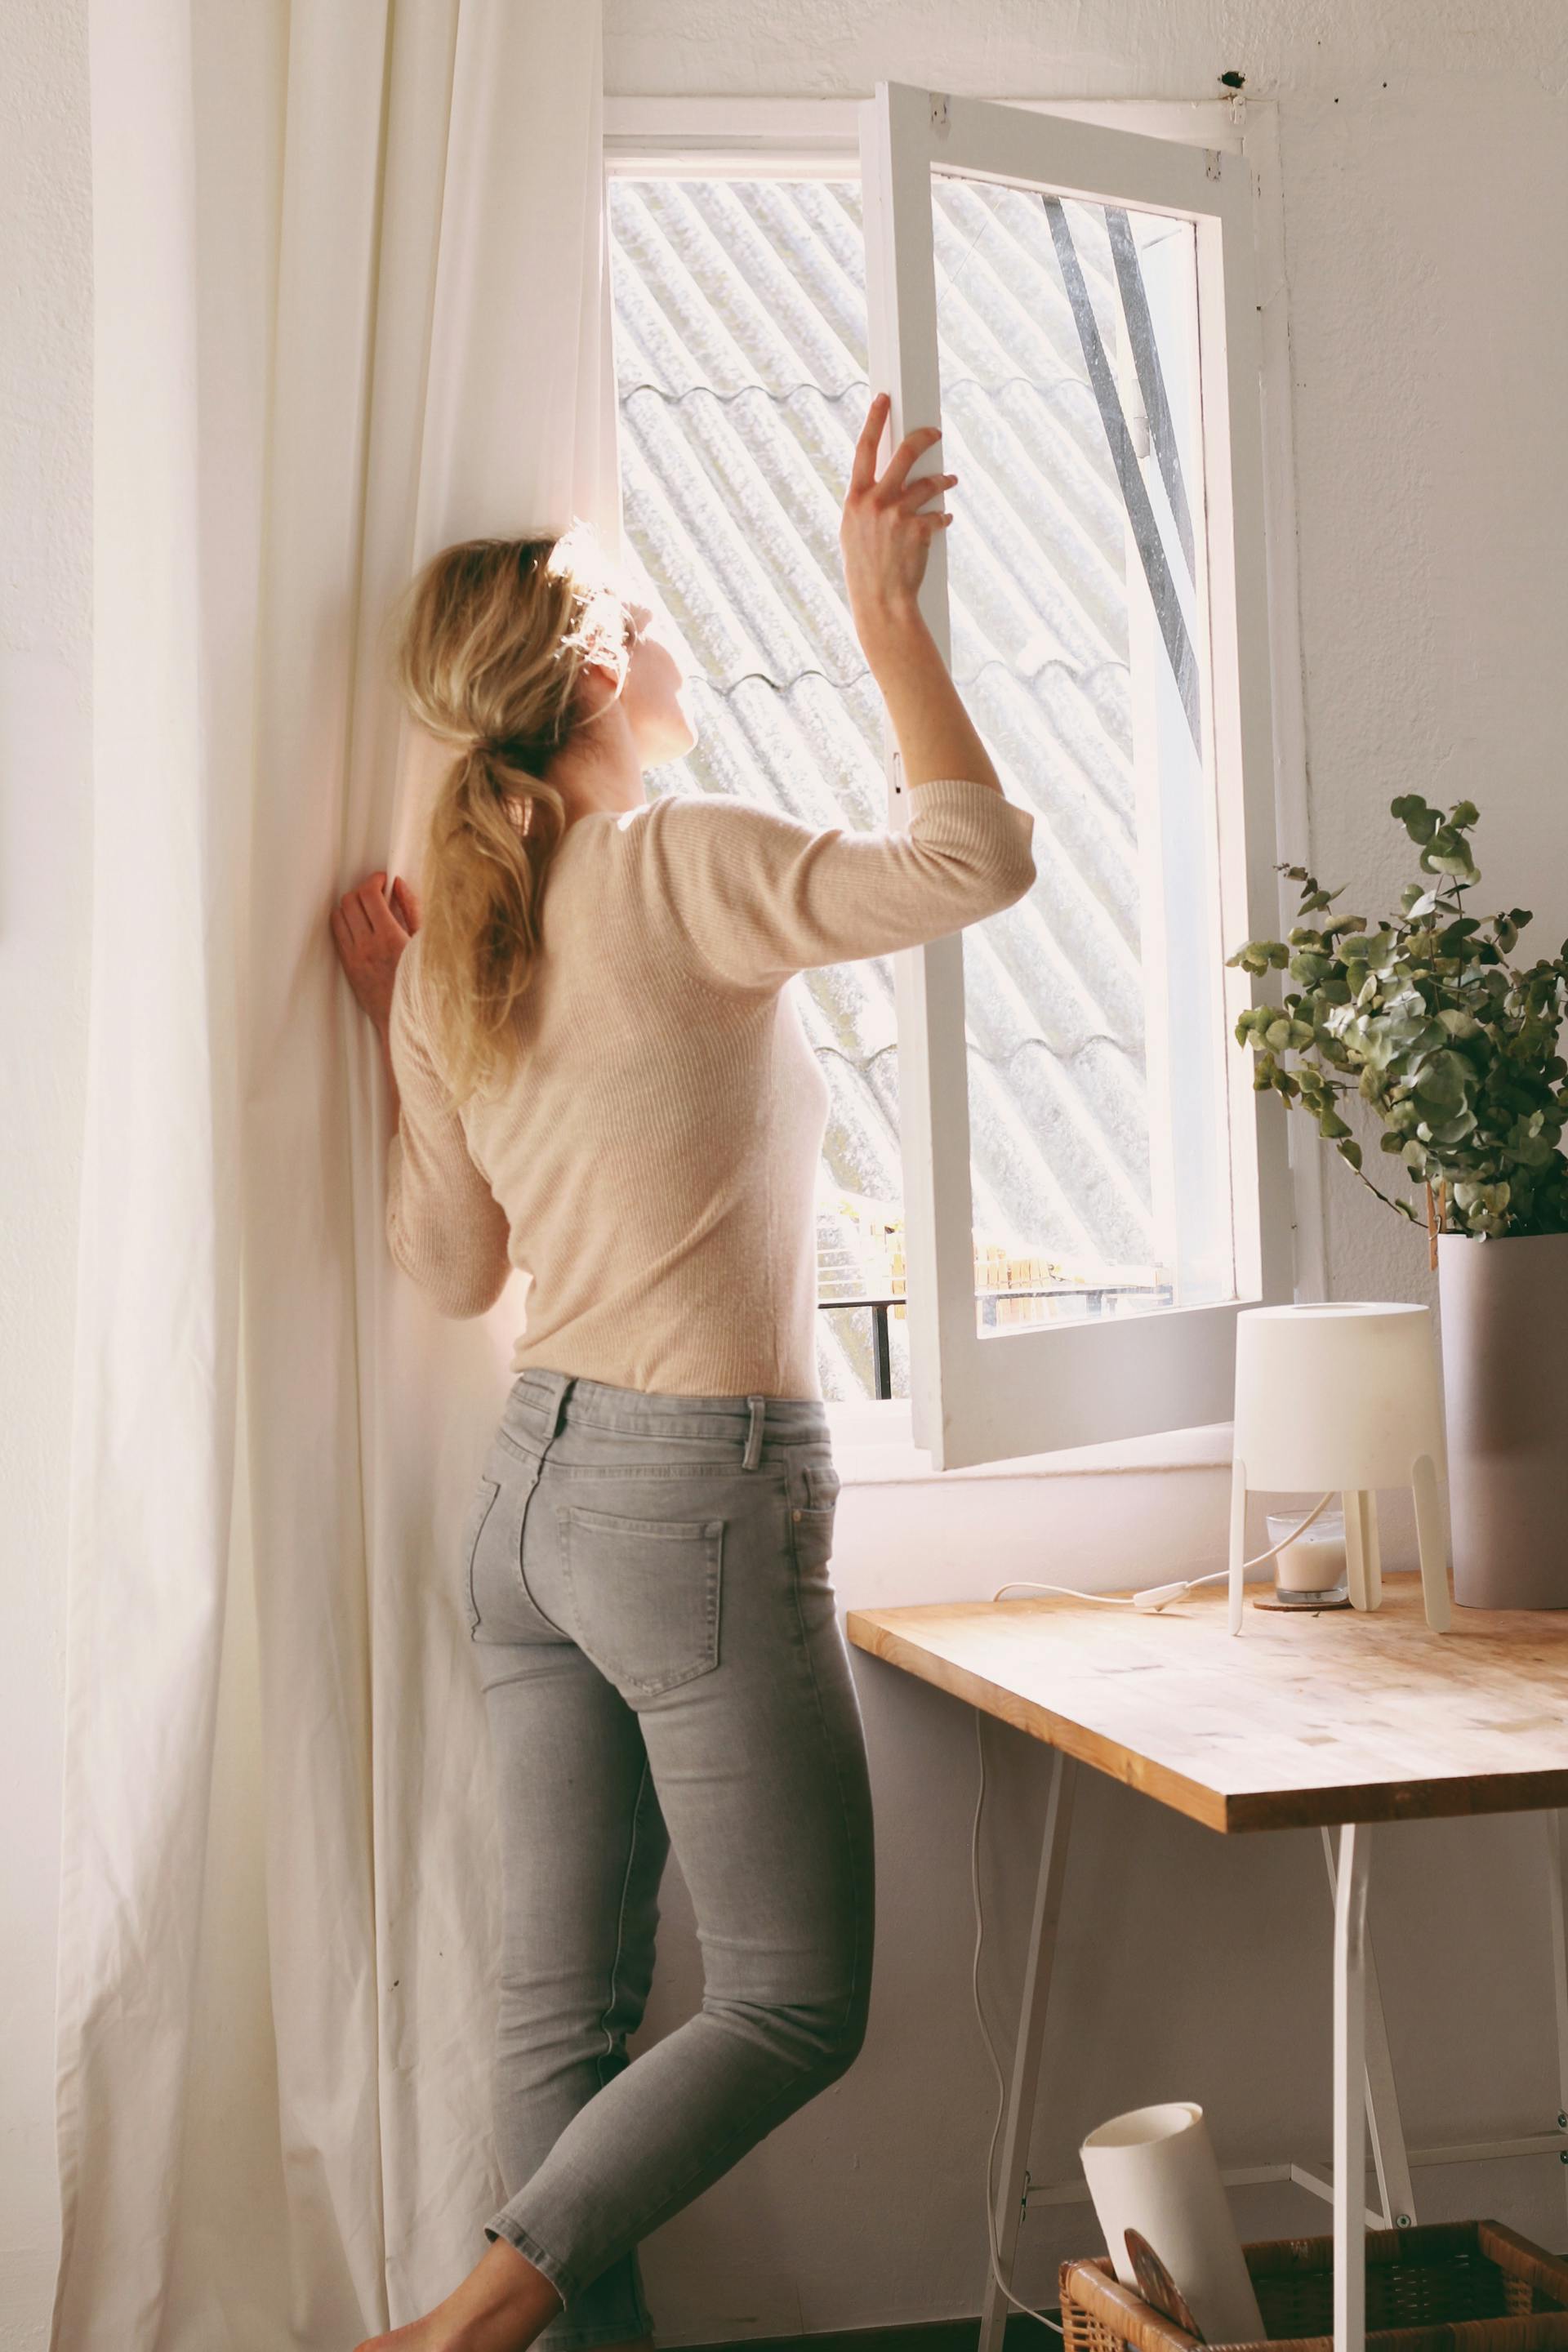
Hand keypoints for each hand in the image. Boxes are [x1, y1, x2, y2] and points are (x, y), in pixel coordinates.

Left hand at [330, 870, 420, 1035]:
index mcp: (390, 938)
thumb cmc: (424, 984)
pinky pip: (336, 933)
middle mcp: (367, 946)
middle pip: (351, 901)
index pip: (369, 895)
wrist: (407, 1020)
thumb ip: (412, 910)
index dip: (375, 880)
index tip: (385, 880)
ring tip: (367, 907)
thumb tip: (399, 884)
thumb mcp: (426, 945)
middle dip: (364, 889)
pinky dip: (344, 921)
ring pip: (339, 915)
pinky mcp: (347, 966)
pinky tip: (358, 923)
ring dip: (352, 904)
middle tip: (378, 891)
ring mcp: (354, 957)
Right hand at [839, 391, 955, 642]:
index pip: (864, 449)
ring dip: (942, 480)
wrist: (881, 603)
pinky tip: (944, 519)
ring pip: (929, 483)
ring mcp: (897, 515)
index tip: (884, 400)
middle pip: (903, 454)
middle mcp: (874, 503)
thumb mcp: (854, 532)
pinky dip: (943, 515)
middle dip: (923, 438)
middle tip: (935, 433)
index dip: (874, 421)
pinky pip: (938, 512)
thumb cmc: (866, 571)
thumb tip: (885, 480)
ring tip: (950, 479)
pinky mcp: (918, 529)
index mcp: (855, 500)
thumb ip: (866, 504)